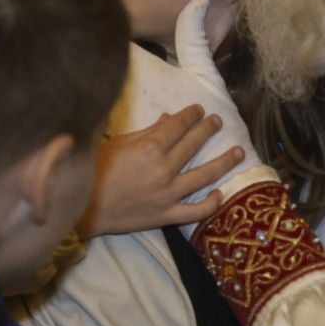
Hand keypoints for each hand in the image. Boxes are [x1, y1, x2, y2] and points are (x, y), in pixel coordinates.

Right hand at [119, 0, 272, 230]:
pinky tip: (220, 194)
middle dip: (208, 130)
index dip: (191, 115)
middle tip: (217, 122)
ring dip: (224, 162)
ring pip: (204, 176)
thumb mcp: (118, 144)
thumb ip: (146, 132)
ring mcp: (168, 194)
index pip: (178, 125)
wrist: (86, 210)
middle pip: (194, 145)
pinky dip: (210, 204)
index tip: (200, 110)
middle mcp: (163, 169)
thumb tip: (169, 118)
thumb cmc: (97, 172)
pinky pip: (195, 211)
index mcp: (149, 148)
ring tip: (238, 152)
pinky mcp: (167, 216)